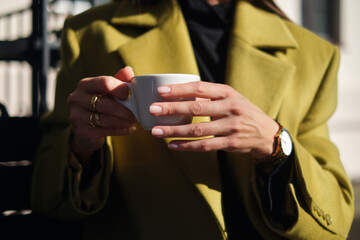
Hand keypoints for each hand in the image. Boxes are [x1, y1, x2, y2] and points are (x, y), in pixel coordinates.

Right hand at [67, 66, 136, 161]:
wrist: (84, 125)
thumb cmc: (100, 102)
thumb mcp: (108, 89)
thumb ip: (119, 79)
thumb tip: (129, 70)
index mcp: (85, 84)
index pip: (105, 83)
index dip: (121, 89)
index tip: (132, 96)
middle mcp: (77, 98)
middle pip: (108, 105)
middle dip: (126, 111)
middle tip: (138, 115)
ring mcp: (77, 116)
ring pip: (107, 120)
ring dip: (125, 122)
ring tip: (134, 122)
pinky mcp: (82, 131)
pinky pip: (106, 131)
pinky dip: (121, 131)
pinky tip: (130, 129)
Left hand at [150, 81, 278, 158]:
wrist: (266, 133)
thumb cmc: (242, 111)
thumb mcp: (231, 98)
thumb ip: (210, 96)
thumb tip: (180, 93)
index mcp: (228, 93)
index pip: (200, 88)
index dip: (180, 89)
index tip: (161, 91)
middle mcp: (230, 108)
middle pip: (196, 109)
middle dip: (172, 109)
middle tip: (152, 110)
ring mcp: (231, 127)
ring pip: (198, 130)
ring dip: (175, 131)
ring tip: (156, 132)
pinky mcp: (230, 143)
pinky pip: (205, 146)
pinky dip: (187, 146)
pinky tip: (173, 146)